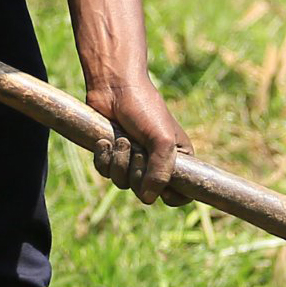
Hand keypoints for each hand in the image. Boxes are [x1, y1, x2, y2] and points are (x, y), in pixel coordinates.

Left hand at [85, 74, 191, 204]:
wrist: (115, 87)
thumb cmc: (145, 108)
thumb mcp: (161, 140)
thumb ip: (160, 172)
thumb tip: (147, 199)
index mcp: (177, 159)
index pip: (181, 193)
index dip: (173, 197)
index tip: (165, 191)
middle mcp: (155, 163)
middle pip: (145, 191)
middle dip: (137, 171)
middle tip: (137, 149)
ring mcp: (133, 160)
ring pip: (122, 183)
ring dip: (119, 162)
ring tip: (121, 139)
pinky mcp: (112, 155)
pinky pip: (105, 172)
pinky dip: (103, 159)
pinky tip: (105, 141)